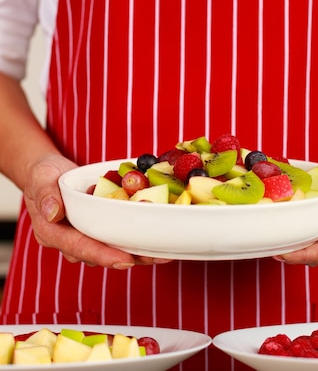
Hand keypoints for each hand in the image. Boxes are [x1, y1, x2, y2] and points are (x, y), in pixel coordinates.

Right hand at [23, 153, 171, 266]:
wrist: (49, 172)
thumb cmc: (43, 174)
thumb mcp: (40, 177)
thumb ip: (45, 195)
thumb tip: (53, 213)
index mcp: (51, 233)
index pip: (78, 247)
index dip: (102, 255)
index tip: (124, 260)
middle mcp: (69, 241)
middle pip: (100, 254)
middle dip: (127, 257)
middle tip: (153, 258)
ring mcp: (84, 237)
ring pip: (111, 250)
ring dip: (136, 253)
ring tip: (161, 253)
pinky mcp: (97, 230)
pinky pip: (116, 239)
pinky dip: (135, 240)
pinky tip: (156, 242)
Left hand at [272, 149, 317, 268]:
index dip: (307, 254)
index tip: (286, 253)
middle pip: (316, 257)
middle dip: (294, 253)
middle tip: (270, 245)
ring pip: (307, 252)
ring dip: (290, 245)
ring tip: (269, 236)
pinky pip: (303, 240)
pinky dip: (289, 235)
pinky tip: (274, 226)